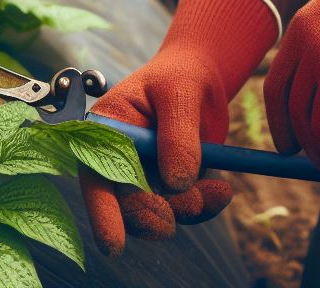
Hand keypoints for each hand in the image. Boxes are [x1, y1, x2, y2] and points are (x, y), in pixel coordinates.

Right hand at [80, 0, 278, 255]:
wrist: (203, 73)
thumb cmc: (181, 74)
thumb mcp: (180, 93)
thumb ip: (177, 135)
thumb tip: (178, 184)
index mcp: (106, 132)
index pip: (97, 176)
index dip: (102, 214)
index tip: (114, 246)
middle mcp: (119, 160)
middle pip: (128, 203)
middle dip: (159, 211)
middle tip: (194, 203)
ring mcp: (145, 175)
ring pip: (159, 211)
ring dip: (188, 209)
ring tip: (219, 191)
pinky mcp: (172, 183)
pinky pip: (184, 206)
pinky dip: (205, 205)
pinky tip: (223, 191)